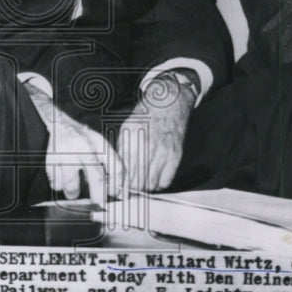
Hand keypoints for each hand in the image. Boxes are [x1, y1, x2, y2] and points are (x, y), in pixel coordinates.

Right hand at [22, 81, 124, 206]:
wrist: (59, 121)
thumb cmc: (83, 138)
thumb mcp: (99, 145)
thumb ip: (110, 165)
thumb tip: (120, 193)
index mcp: (100, 144)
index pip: (116, 167)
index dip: (119, 185)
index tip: (118, 195)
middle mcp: (84, 148)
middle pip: (96, 180)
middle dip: (99, 198)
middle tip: (99, 205)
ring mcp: (67, 154)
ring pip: (72, 187)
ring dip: (73, 193)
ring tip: (73, 192)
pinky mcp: (51, 159)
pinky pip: (55, 183)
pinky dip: (58, 185)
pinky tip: (60, 177)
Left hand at [118, 72, 193, 191]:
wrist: (169, 102)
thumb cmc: (145, 114)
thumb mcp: (127, 127)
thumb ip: (122, 149)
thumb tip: (116, 171)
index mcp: (133, 139)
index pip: (124, 172)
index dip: (118, 184)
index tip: (115, 188)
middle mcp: (149, 147)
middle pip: (137, 182)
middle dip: (130, 188)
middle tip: (126, 188)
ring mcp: (164, 152)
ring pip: (151, 184)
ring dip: (144, 187)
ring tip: (139, 182)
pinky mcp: (176, 156)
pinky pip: (166, 181)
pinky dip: (158, 185)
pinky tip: (153, 178)